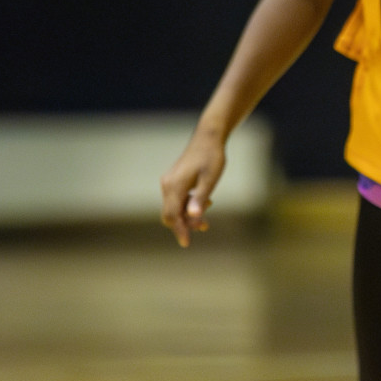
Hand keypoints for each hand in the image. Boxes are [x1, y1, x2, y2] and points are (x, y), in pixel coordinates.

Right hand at [159, 132, 225, 247]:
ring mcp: (169, 181)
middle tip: (205, 226)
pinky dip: (188, 205)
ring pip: (174, 207)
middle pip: (170, 214)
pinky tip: (205, 203)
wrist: (208, 137)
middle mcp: (167, 184)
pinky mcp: (174, 179)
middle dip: (185, 224)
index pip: (173, 215)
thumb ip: (201, 197)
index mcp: (174, 186)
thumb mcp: (210, 178)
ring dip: (188, 214)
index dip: (179, 230)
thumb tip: (193, 216)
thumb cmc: (212, 157)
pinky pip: (177, 199)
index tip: (186, 244)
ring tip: (207, 216)